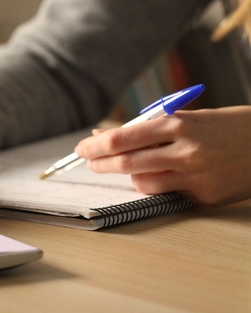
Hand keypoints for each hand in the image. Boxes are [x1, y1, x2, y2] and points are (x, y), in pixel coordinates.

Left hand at [74, 106, 250, 205]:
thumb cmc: (229, 126)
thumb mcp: (191, 115)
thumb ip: (150, 127)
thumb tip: (108, 134)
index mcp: (180, 125)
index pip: (123, 139)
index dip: (96, 145)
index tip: (83, 147)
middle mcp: (186, 152)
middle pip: (126, 163)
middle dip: (99, 163)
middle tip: (88, 161)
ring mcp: (196, 177)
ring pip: (142, 183)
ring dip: (127, 176)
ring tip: (125, 166)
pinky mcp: (205, 197)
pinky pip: (167, 194)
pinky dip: (156, 185)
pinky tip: (157, 175)